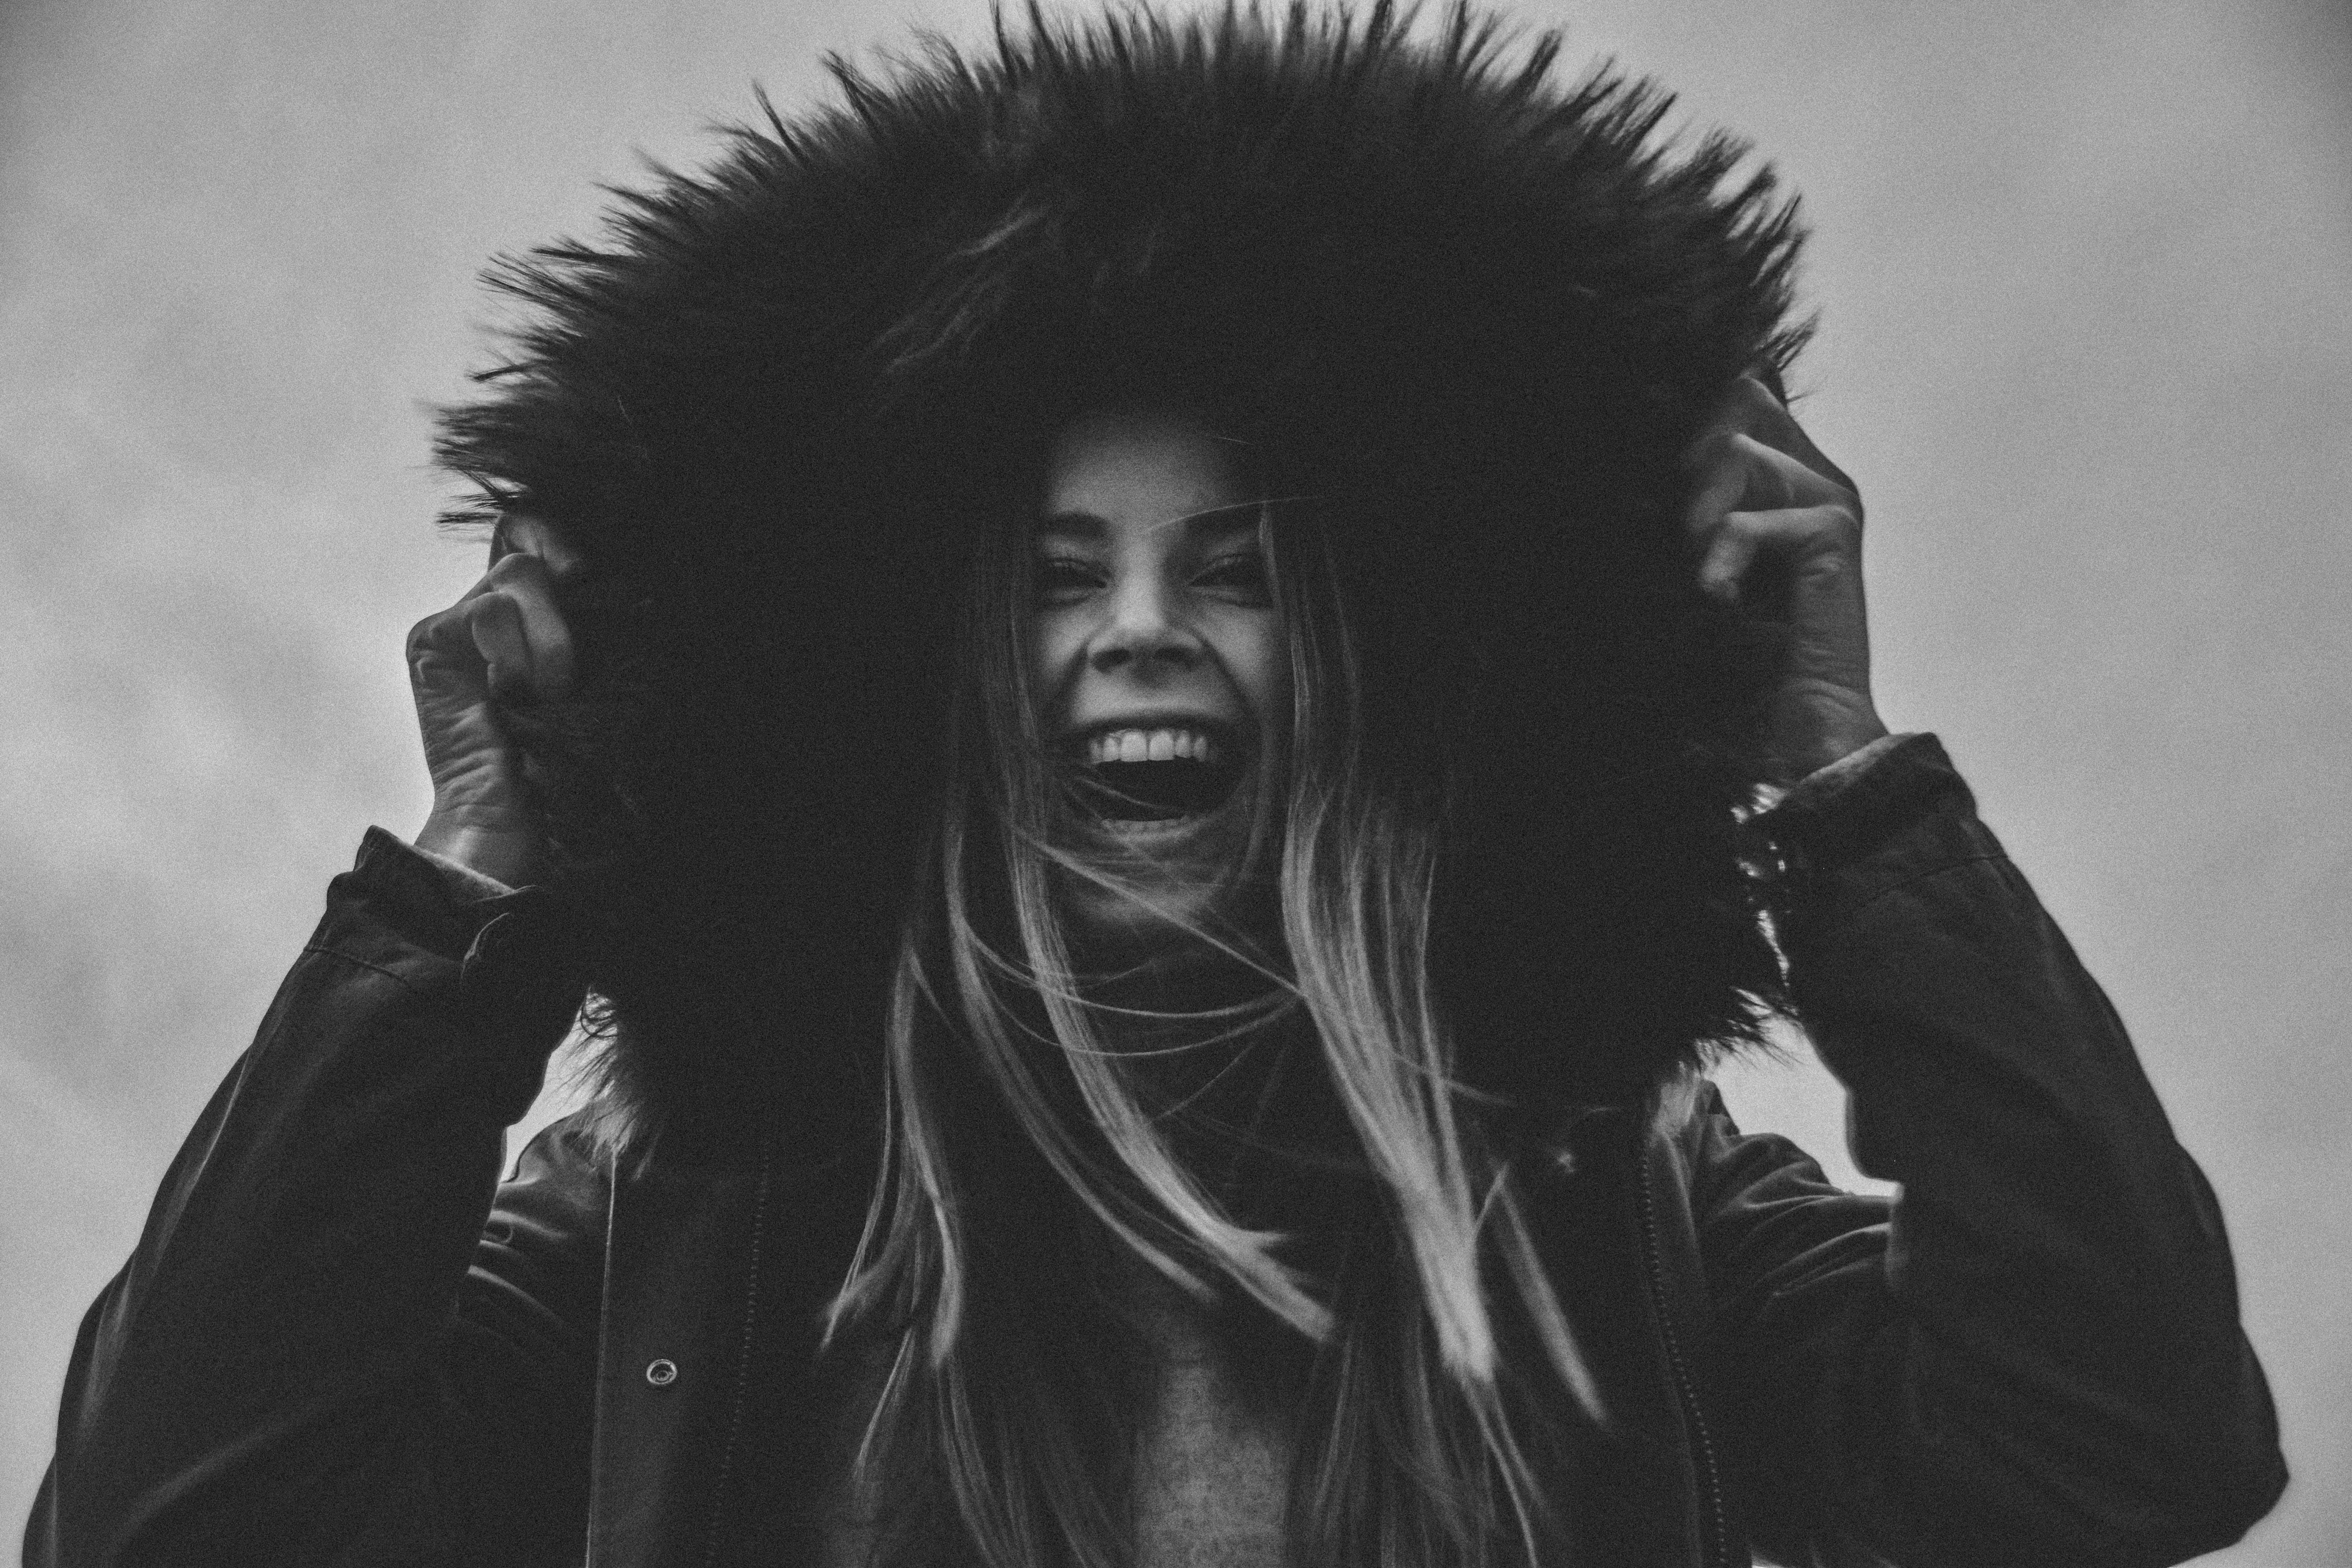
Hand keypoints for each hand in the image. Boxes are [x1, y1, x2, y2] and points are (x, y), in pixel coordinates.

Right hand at [407, 518, 580, 885]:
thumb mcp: (592, 671)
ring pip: (518, 573)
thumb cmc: (566, 749)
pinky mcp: (429, 638)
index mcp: (529, 619)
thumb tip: (589, 567)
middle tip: (564, 680)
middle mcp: (490, 614)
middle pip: (532, 554)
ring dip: (549, 640)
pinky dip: (515, 652)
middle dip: (565, 613)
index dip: (563, 542)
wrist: (519, 810)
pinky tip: (509, 694)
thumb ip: (585, 617)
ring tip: (542, 694)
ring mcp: (455, 623)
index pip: (538, 539)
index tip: (586, 576)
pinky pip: (489, 609)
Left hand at [1682, 376, 1887, 777]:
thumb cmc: (1739, 651)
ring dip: (1697, 518)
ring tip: (1705, 578)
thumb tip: (1640, 451)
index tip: (1665, 489)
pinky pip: (1744, 519)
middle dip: (1688, 462)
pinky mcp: (1832, 528)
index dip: (1691, 416)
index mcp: (1786, 475)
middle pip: (1735, 401)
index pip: (1741, 395)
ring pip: (1731, 453)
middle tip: (1685, 536)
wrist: (1799, 725)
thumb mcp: (1698, 561)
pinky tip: (1719, 601)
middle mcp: (1814, 474)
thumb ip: (1688, 504)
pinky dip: (1718, 563)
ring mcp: (1829, 497)